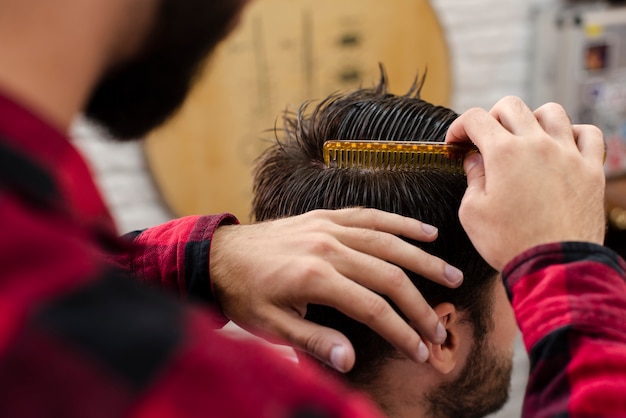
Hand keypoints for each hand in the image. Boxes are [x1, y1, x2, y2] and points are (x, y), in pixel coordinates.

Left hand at [209, 208, 462, 371]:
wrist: (220, 255)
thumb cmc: (244, 293)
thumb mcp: (270, 326)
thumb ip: (312, 341)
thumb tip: (350, 360)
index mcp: (314, 277)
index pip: (372, 308)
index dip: (400, 332)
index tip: (420, 351)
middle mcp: (327, 247)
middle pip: (388, 275)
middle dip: (419, 305)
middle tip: (441, 329)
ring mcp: (328, 227)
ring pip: (387, 241)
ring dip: (422, 260)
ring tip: (450, 276)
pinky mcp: (325, 216)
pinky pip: (369, 216)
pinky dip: (399, 223)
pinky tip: (423, 231)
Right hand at [446, 96, 605, 270]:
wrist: (554, 266)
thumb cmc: (510, 243)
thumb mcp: (473, 214)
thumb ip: (472, 179)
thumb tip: (475, 161)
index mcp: (504, 153)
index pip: (476, 118)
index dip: (459, 127)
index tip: (456, 143)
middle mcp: (538, 144)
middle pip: (511, 106)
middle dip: (492, 118)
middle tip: (487, 140)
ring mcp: (568, 154)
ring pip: (551, 112)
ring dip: (532, 120)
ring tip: (525, 139)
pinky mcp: (591, 169)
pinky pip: (588, 134)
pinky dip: (573, 133)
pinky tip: (562, 147)